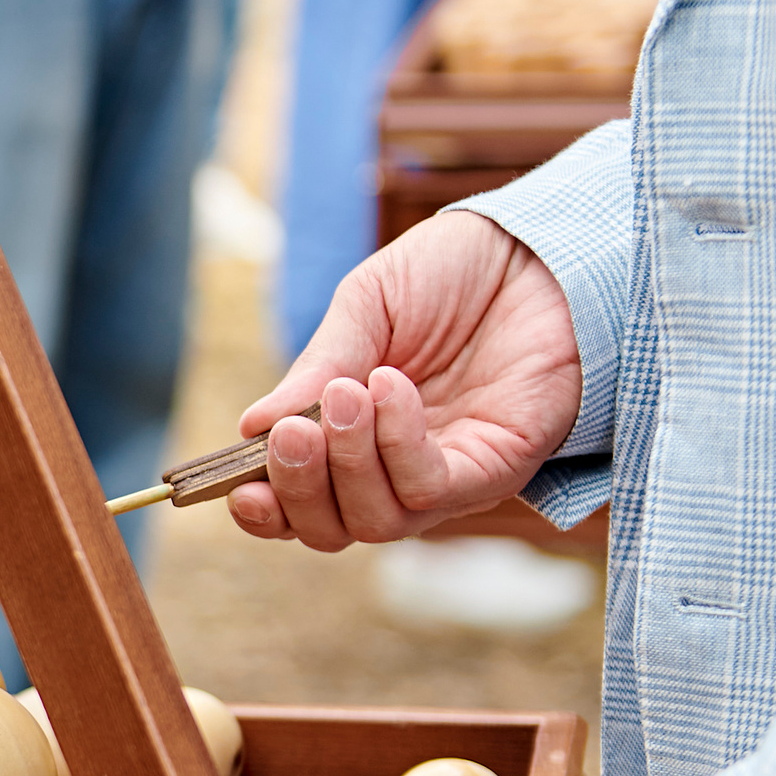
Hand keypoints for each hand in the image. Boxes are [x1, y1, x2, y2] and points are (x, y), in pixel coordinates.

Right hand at [231, 211, 580, 550]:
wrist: (538, 244)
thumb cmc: (452, 272)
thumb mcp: (364, 309)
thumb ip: (316, 370)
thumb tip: (252, 427)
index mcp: (352, 439)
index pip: (298, 506)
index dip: (264, 511)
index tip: (237, 489)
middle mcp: (395, 471)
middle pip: (330, 530)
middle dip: (298, 490)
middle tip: (289, 433)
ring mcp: (446, 475)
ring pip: (376, 522)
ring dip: (347, 466)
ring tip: (348, 393)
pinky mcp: (495, 467)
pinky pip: (431, 488)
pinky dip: (398, 446)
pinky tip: (391, 387)